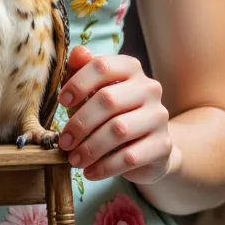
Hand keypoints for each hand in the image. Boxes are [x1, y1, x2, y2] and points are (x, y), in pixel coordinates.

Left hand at [58, 46, 174, 185]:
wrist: (150, 147)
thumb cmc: (114, 115)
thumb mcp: (95, 93)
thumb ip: (83, 72)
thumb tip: (77, 52)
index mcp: (131, 68)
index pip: (102, 66)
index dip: (78, 83)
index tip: (61, 102)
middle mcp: (149, 88)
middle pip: (108, 100)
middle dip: (80, 123)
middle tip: (64, 142)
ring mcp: (159, 116)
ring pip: (118, 130)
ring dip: (90, 148)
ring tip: (74, 160)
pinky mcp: (163, 145)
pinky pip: (130, 156)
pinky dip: (105, 166)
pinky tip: (90, 172)